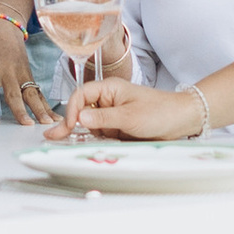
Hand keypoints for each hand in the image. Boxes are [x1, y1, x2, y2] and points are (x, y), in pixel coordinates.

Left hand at [0, 7, 57, 127]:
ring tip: (46, 123)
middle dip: (20, 110)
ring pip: (31, 93)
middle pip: (13, 93)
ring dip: (40, 109)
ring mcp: (21, 72)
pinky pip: (39, 92)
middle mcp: (7, 71)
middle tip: (27, 125)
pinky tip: (54, 118)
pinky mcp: (30, 75)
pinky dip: (47, 105)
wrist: (3, 26)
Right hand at [54, 70, 201, 143]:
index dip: (72, 110)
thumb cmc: (160, 111)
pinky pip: (100, 135)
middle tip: (51, 136)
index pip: (82, 95)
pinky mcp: (117, 129)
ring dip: (79, 134)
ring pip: (89, 125)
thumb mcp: (129, 116)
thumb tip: (80, 119)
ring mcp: (112, 115)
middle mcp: (108, 101)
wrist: (181, 120)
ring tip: (61, 142)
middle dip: (68, 124)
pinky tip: (81, 145)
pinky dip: (92, 140)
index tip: (69, 126)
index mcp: (109, 88)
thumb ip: (103, 118)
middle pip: (81, 110)